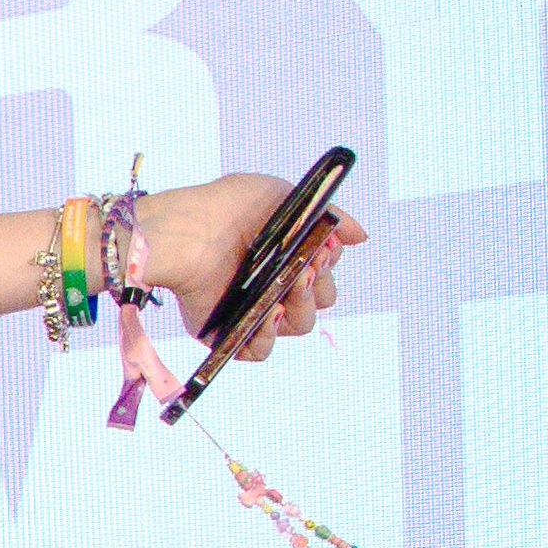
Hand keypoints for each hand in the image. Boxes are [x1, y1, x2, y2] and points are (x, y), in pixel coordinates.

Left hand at [137, 174, 370, 364]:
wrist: (187, 229)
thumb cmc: (229, 205)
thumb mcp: (284, 196)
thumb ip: (328, 217)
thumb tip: (359, 237)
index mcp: (285, 255)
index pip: (325, 271)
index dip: (328, 262)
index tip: (322, 248)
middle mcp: (270, 284)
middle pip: (320, 300)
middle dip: (320, 284)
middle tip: (305, 268)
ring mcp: (250, 309)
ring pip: (300, 325)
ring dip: (302, 306)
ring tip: (287, 284)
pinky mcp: (226, 331)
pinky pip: (260, 351)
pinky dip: (268, 335)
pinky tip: (267, 312)